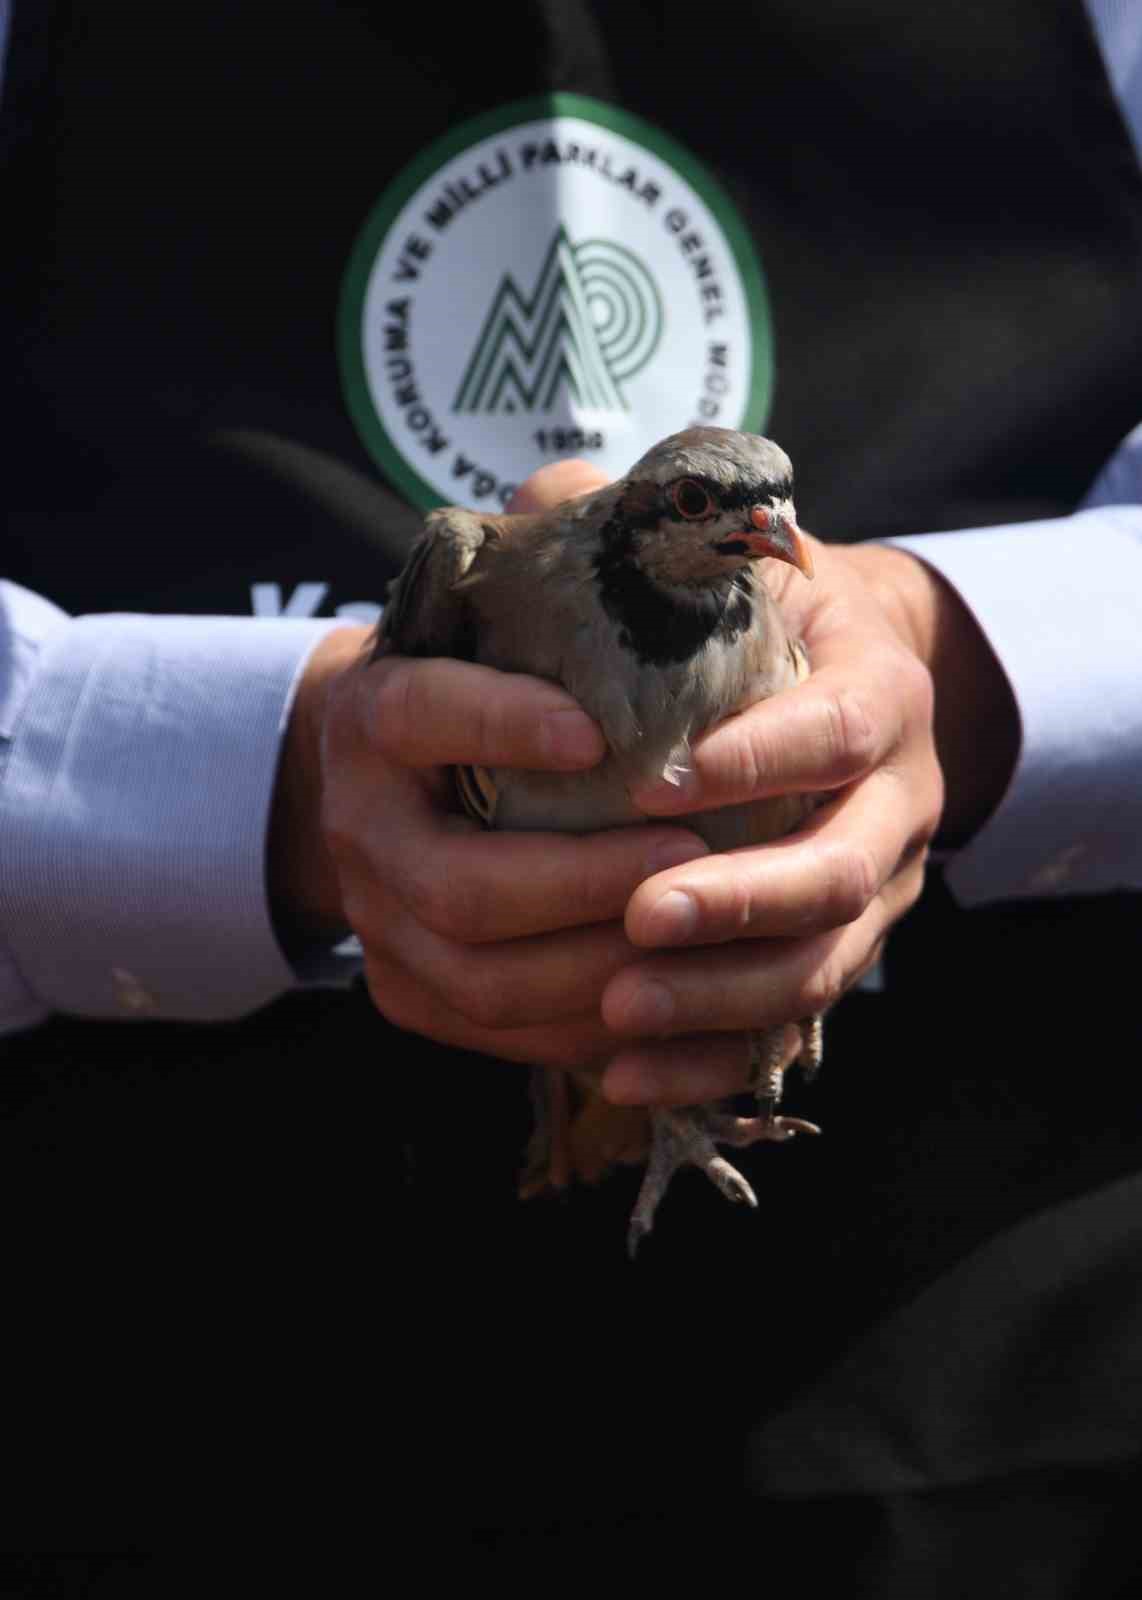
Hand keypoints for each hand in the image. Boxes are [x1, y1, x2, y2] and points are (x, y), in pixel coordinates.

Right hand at [266, 482, 708, 1072]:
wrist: (389, 778)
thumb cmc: (477, 672)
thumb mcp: (492, 596)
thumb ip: (554, 531)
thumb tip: (634, 483)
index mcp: (375, 713)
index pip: (420, 714)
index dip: (500, 723)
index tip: (594, 728)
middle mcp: (361, 828)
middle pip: (461, 887)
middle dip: (585, 881)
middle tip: (688, 852)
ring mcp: (380, 924)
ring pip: (485, 979)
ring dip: (602, 965)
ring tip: (696, 929)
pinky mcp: (411, 995)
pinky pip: (504, 1037)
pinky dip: (591, 1024)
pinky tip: (672, 993)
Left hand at [597, 515, 1017, 1105]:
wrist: (843, 682)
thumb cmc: (766, 617)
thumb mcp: (729, 555)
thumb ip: (637, 522)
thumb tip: (538, 494)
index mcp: (875, 691)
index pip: (843, 728)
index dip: (766, 757)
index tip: (664, 778)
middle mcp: (892, 801)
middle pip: (843, 872)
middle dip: (741, 901)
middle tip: (638, 915)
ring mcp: (871, 888)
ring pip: (819, 966)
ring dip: (718, 996)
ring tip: (615, 1012)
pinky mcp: (833, 952)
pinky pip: (785, 1026)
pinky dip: (709, 1059)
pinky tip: (621, 1075)